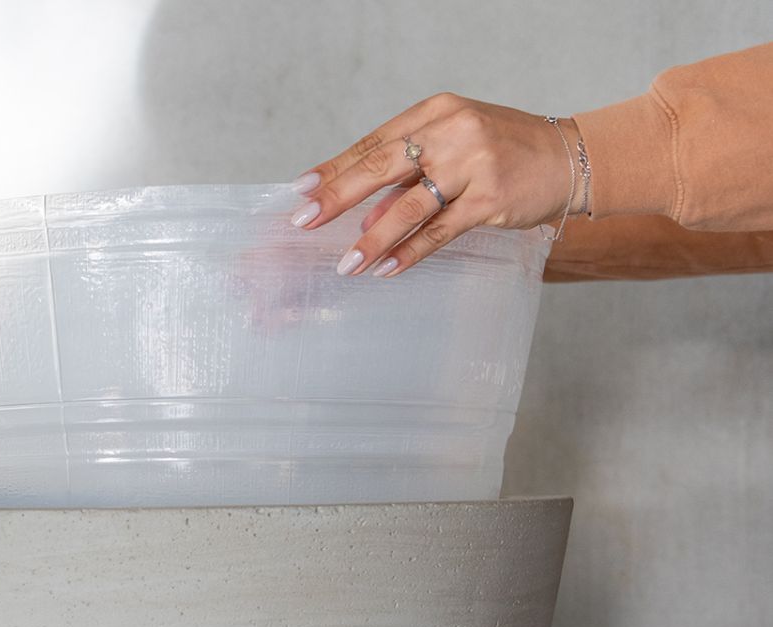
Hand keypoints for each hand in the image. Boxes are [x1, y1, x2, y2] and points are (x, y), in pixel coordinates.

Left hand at [290, 94, 584, 276]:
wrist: (569, 157)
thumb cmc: (503, 154)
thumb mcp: (453, 153)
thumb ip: (409, 182)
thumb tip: (366, 217)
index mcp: (435, 113)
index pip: (373, 143)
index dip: (334, 167)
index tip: (301, 189)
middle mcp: (451, 131)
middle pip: (382, 166)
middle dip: (338, 196)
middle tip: (305, 220)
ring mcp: (473, 164)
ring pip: (410, 205)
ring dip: (373, 238)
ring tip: (347, 264)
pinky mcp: (490, 199)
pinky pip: (440, 231)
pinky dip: (410, 252)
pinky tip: (386, 269)